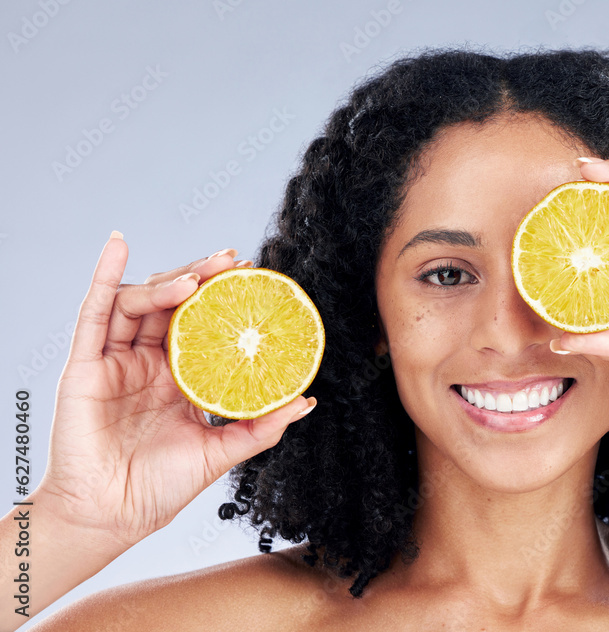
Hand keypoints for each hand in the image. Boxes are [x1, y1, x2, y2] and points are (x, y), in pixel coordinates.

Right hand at [38, 233, 315, 549]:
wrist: (113, 516)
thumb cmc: (160, 488)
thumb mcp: (221, 452)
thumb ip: (261, 427)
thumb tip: (306, 402)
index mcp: (178, 378)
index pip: (201, 323)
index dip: (222, 297)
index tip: (251, 275)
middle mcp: (147, 363)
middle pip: (172, 304)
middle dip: (201, 277)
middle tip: (232, 262)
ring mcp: (115, 361)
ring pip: (139, 302)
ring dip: (168, 281)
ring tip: (197, 277)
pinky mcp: (85, 366)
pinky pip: (93, 312)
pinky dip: (105, 275)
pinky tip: (119, 245)